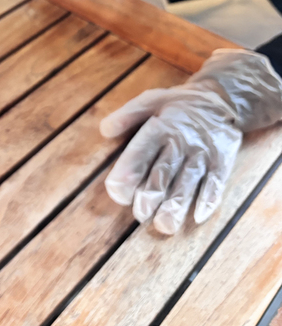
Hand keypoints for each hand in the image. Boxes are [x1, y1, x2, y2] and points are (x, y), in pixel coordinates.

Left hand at [100, 49, 281, 234]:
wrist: (221, 100)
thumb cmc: (178, 105)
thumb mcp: (150, 100)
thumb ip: (127, 116)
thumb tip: (104, 131)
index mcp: (159, 127)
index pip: (140, 153)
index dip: (127, 174)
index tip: (118, 193)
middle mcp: (181, 142)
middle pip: (163, 173)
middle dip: (150, 197)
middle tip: (140, 214)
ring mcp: (202, 154)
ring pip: (188, 183)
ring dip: (176, 205)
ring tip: (164, 225)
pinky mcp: (222, 162)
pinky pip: (216, 183)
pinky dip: (208, 200)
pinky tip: (198, 216)